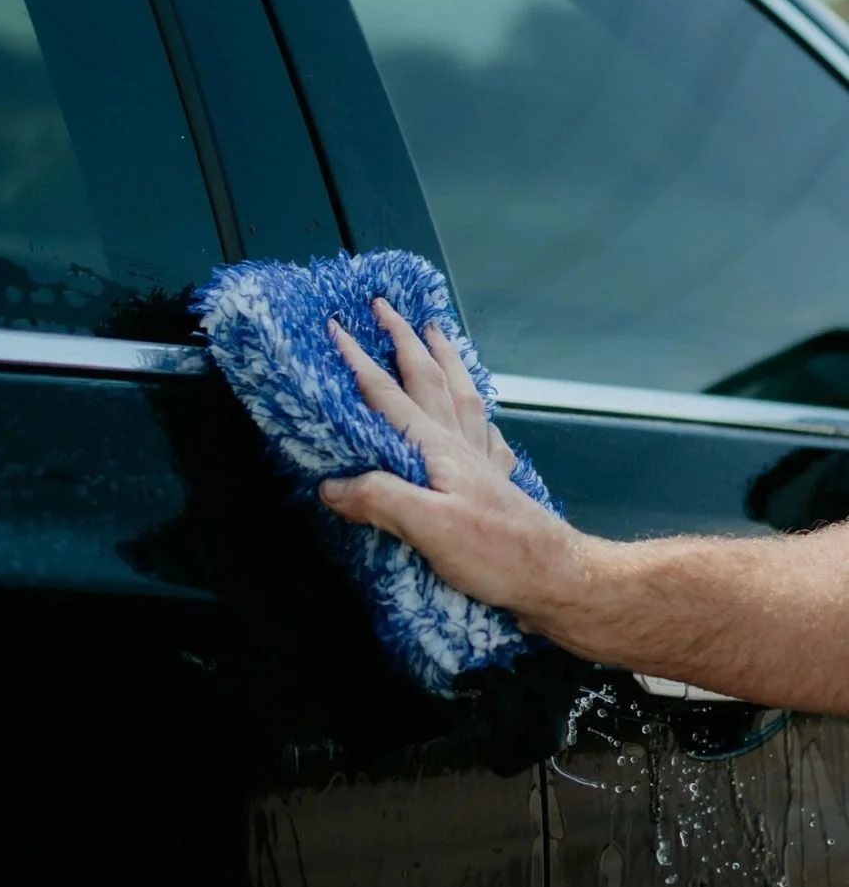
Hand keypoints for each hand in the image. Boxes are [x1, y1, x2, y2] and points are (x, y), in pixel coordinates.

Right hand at [319, 299, 583, 625]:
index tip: (337, 328)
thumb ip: (378, 498)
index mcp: (436, 449)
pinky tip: (481, 418)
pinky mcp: (498, 485)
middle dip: (404, 339)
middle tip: (384, 308)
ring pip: (461, 396)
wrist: (556, 578)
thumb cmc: (495, 554)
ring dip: (445, 361)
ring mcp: (483, 462)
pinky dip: (479, 416)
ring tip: (436, 334)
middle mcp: (459, 446)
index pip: (388, 395)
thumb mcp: (426, 527)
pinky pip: (487, 435)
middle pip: (428, 379)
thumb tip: (331, 485)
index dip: (360, 361)